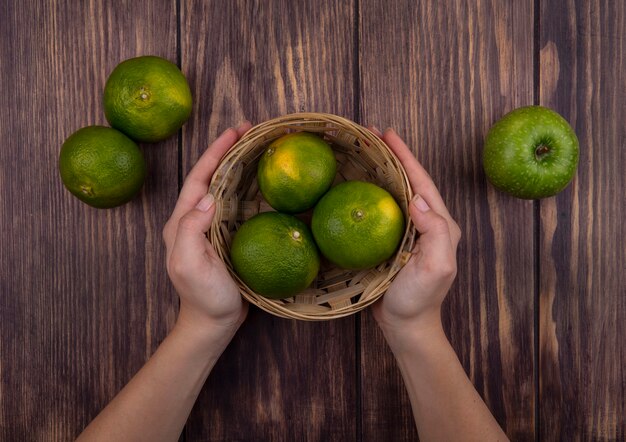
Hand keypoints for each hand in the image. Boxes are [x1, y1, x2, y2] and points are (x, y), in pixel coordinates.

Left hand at [163, 122, 251, 334]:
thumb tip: (208, 196)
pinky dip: (247, 188)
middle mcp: (194, 220)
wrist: (212, 323)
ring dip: (238, 166)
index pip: (198, 178)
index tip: (234, 132)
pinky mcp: (226, 237)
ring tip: (257, 148)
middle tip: (250, 132)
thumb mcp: (190, 264)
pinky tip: (262, 183)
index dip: (214, 153)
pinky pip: (236, 205)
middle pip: (210, 177)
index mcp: (182, 222)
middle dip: (227, 152)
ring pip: (224, 188)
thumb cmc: (202, 296)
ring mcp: (211, 228)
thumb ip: (191, 229)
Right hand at [370, 128, 461, 337]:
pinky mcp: (393, 240)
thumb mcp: (436, 268)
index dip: (406, 157)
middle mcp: (427, 222)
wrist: (406, 326)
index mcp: (440, 224)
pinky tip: (356, 185)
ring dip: (381, 169)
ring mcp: (409, 231)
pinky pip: (382, 209)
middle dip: (393, 155)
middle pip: (409, 180)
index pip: (422, 183)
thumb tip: (420, 200)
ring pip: (395, 191)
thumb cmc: (420, 300)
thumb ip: (436, 233)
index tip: (388, 135)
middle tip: (371, 133)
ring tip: (362, 150)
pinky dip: (371, 191)